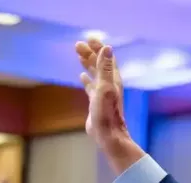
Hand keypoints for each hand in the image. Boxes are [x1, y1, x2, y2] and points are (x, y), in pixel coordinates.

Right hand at [75, 39, 129, 154]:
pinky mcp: (97, 102)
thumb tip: (107, 48)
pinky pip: (91, 86)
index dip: (98, 48)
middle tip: (77, 45)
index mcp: (113, 80)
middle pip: (100, 64)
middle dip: (90, 53)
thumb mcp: (104, 87)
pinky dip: (87, 79)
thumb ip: (105, 68)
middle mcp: (110, 85)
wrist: (107, 134)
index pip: (106, 58)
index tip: (88, 39)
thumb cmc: (106, 113)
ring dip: (88, 63)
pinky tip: (82, 75)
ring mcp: (103, 93)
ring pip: (95, 74)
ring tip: (78, 54)